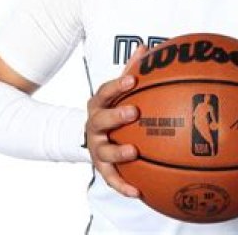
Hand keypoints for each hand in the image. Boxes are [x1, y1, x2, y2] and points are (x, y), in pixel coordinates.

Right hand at [86, 44, 146, 197]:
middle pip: (101, 120)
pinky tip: (138, 192)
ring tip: (134, 152)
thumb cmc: (113, 109)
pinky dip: (122, 186)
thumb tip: (145, 46)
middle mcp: (94, 126)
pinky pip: (112, 178)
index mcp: (99, 105)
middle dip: (116, 115)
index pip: (105, 92)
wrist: (91, 137)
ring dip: (118, 152)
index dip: (118, 85)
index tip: (134, 79)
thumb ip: (131, 71)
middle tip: (133, 112)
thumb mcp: (118, 91)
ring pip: (104, 151)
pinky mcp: (102, 168)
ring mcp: (96, 148)